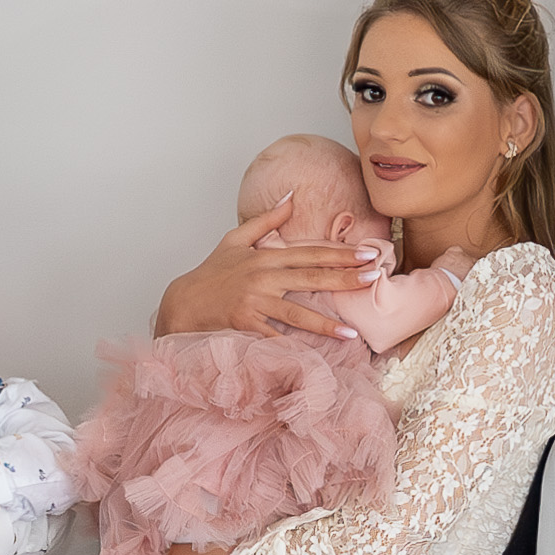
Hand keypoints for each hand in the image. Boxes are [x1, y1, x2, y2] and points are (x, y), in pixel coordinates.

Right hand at [155, 211, 387, 341]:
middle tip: (373, 277)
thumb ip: (266, 219)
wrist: (182, 303)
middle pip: (311, 277)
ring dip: (325, 324)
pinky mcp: (243, 324)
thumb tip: (291, 197)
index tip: (368, 253)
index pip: (311, 253)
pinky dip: (291, 348)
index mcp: (266, 257)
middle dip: (344, 278)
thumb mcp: (235, 239)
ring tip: (351, 333)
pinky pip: (272, 338)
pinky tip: (313, 358)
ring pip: (296, 313)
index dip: (341, 253)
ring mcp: (253, 301)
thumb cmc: (210, 273)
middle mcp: (263, 277)